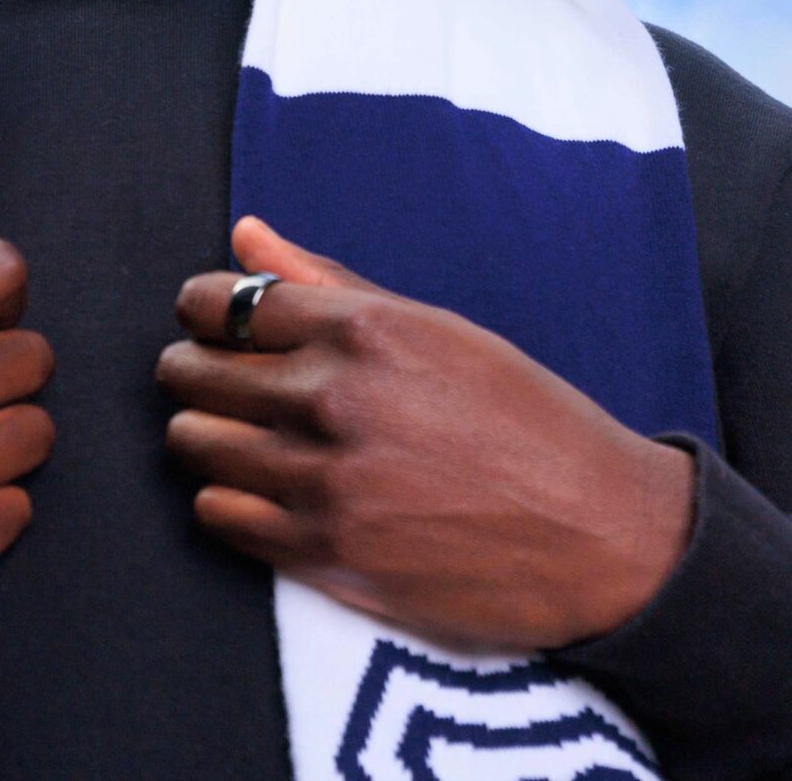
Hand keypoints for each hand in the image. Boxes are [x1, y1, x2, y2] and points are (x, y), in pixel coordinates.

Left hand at [156, 216, 693, 652]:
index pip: (223, 303)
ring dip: (204, 434)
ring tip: (238, 434)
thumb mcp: (438, 330)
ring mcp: (325, 483)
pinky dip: (225, 498)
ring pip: (194, 445)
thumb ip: (329, 282)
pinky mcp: (325, 556)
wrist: (598, 535)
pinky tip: (261, 489)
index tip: (209, 320)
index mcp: (364, 330)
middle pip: (193, 374)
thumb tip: (246, 235)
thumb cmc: (527, 420)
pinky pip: (219, 514)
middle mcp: (334, 400)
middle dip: (194, 369)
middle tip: (217, 378)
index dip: (202, 309)